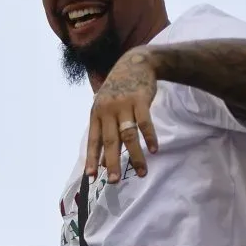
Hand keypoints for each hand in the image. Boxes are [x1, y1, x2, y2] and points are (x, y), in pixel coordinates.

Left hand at [86, 47, 158, 183]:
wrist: (134, 64)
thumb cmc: (117, 92)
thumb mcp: (106, 110)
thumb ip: (105, 133)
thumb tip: (103, 162)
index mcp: (96, 114)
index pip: (93, 140)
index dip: (92, 158)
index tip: (91, 176)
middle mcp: (107, 111)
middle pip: (110, 141)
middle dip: (112, 162)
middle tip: (114, 181)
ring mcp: (123, 105)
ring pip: (128, 135)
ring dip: (135, 156)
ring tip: (141, 172)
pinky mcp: (140, 100)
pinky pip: (145, 123)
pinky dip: (150, 137)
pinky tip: (154, 150)